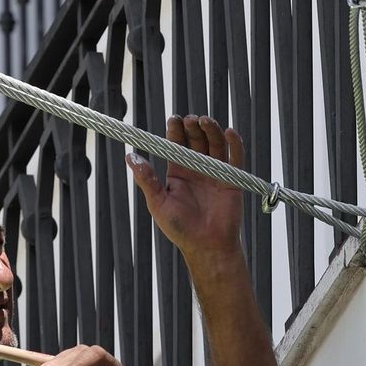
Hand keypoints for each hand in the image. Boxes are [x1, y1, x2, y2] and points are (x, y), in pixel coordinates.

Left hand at [127, 115, 244, 262]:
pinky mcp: (233, 179)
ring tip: (205, 121)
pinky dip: (234, 144)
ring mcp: (216, 173)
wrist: (208, 246)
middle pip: (196, 140)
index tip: (174, 119)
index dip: (176, 130)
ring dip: (211, 130)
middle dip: (193, 127)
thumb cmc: (180, 228)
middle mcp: (197, 169)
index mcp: (178, 172)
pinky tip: (229, 132)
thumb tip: (130, 157)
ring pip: (215, 144)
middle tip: (191, 119)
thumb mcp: (158, 203)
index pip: (177, 144)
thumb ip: (147, 180)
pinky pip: (235, 158)